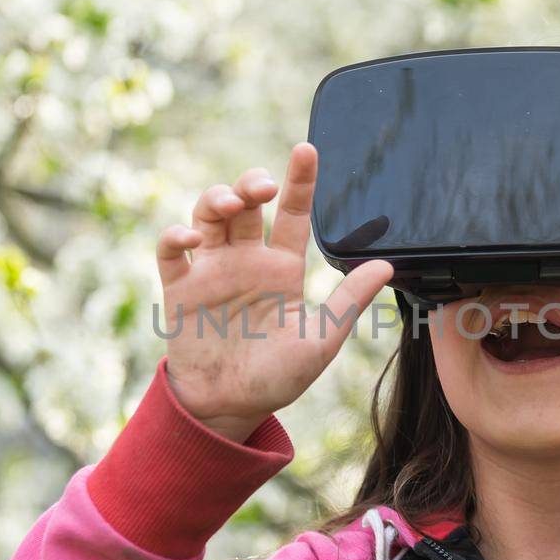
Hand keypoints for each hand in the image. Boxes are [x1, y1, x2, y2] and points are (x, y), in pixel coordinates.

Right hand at [156, 143, 393, 441]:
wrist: (230, 409)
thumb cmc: (277, 377)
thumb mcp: (320, 340)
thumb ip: (348, 301)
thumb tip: (388, 266)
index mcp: (282, 269)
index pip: (292, 214)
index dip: (299, 181)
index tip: (306, 150)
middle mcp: (246, 261)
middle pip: (245, 204)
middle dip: (250, 183)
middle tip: (261, 186)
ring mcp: (211, 271)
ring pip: (208, 215)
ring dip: (215, 199)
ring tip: (228, 204)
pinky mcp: (180, 289)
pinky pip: (172, 251)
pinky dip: (176, 235)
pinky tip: (191, 237)